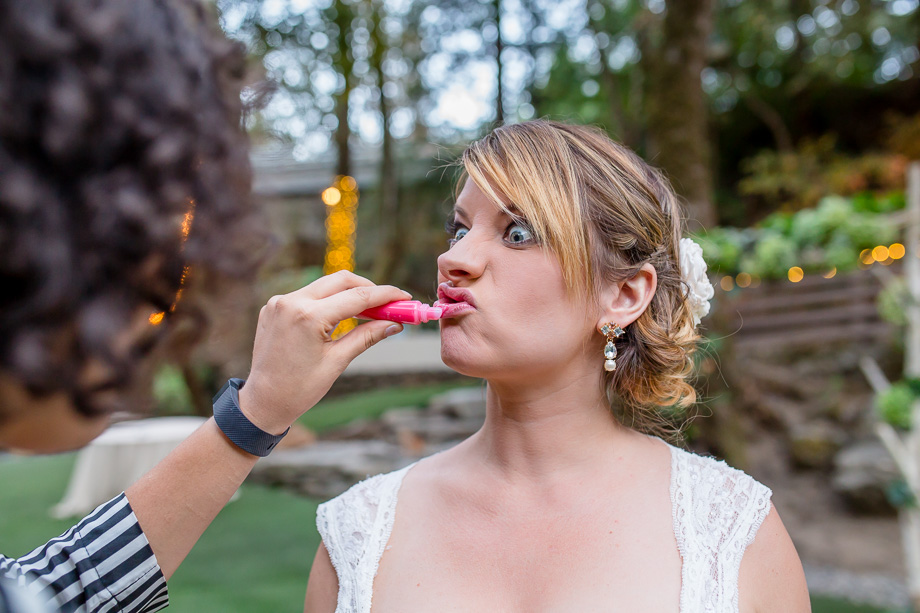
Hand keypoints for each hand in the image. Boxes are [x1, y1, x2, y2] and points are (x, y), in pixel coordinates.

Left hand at [237, 270, 410, 433]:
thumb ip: (367, 336)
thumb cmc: (299, 389)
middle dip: (368, 288)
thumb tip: (395, 324)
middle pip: (341, 280)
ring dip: (348, 294)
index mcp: (308, 317)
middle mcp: (291, 302)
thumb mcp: (337, 361)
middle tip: (389, 303)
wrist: (262, 402)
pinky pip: (307, 295)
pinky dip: (327, 301)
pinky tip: (339, 316)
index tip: (404, 297)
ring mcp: (278, 302)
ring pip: (324, 285)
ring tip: (369, 311)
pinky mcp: (273, 307)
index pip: (357, 296)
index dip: (385, 295)